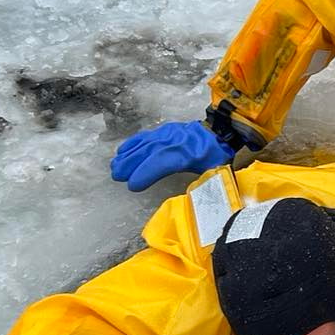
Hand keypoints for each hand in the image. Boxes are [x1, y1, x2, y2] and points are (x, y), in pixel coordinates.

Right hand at [111, 120, 235, 190]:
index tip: (133, 185)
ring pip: (145, 144)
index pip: (162, 161)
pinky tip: (121, 151)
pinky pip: (146, 136)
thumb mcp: (214, 172)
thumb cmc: (216, 156)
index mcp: (188, 153)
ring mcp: (168, 133)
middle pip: (149, 152)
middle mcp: (175, 141)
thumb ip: (202, 186)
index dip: (146, 173)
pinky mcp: (165, 130)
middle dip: (130, 164)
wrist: (219, 132)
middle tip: (116, 177)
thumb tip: (190, 204)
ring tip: (115, 167)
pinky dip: (132, 143)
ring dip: (128, 155)